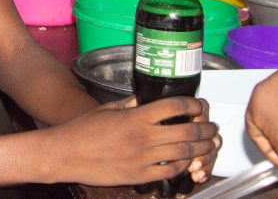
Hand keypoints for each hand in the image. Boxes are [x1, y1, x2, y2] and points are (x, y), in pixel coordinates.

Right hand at [47, 96, 219, 186]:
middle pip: (187, 131)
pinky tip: (186, 161)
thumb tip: (145, 101)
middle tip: (212, 127)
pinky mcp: (140, 176)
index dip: (193, 105)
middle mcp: (143, 137)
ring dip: (201, 148)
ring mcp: (143, 158)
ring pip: (184, 152)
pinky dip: (183, 166)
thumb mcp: (106, 109)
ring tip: (208, 144)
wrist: (65, 154)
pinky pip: (171, 171)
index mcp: (135, 117)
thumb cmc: (81, 130)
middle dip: (206, 129)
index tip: (199, 106)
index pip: (174, 106)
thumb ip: (129, 104)